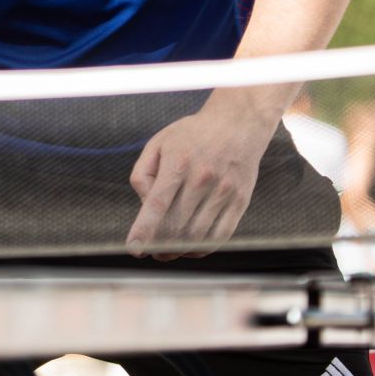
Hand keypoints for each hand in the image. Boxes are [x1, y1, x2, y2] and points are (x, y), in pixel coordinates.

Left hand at [126, 95, 278, 259]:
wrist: (238, 124)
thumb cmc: (192, 136)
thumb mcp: (159, 143)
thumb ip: (143, 173)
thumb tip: (144, 206)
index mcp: (178, 162)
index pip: (157, 203)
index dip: (144, 229)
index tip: (134, 248)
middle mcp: (202, 178)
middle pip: (176, 225)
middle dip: (159, 244)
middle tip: (151, 251)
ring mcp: (224, 191)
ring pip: (198, 235)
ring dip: (179, 250)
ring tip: (168, 252)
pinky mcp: (240, 202)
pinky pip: (220, 236)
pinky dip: (202, 249)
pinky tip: (191, 248)